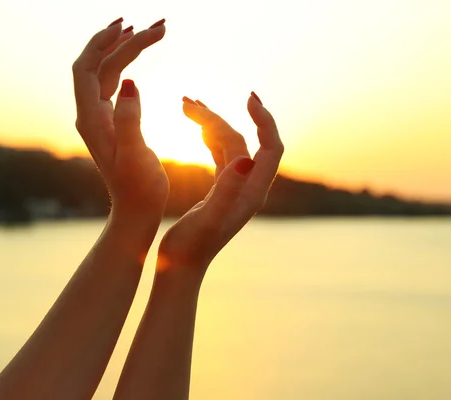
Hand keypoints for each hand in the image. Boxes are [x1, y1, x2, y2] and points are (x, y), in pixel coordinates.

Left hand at [72, 18, 168, 221]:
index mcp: (92, 120)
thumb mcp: (135, 156)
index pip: (89, 69)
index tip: (133, 27)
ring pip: (106, 72)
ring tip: (148, 32)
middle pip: (96, 65)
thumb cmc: (139, 189)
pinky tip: (136, 58)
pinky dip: (125, 65)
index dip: (105, 44)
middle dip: (118, 40)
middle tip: (149, 24)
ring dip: (124, 50)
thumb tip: (129, 81)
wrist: (136, 210)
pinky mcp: (111, 122)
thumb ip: (129, 120)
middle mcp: (90, 115)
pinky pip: (113, 83)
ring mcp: (100, 117)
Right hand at [158, 93, 283, 275]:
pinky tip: (195, 128)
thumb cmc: (191, 248)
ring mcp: (235, 189)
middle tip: (188, 101)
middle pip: (242, 141)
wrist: (180, 268)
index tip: (248, 98)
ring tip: (187, 105)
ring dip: (211, 124)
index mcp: (252, 192)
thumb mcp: (208, 220)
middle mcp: (248, 188)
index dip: (264, 121)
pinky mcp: (220, 191)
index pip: (270, 147)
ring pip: (229, 146)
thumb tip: (246, 159)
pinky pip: (219, 155)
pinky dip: (208, 138)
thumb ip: (227, 190)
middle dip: (218, 118)